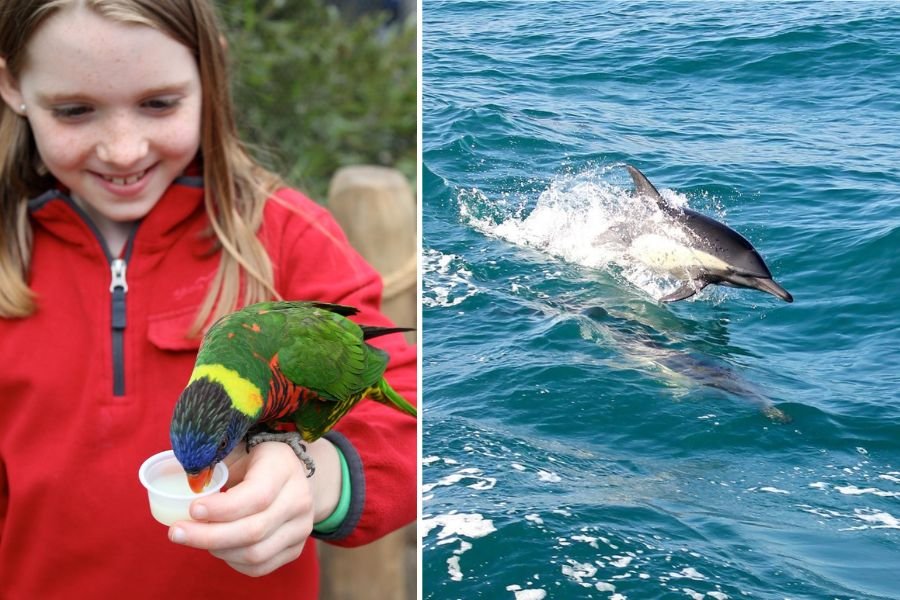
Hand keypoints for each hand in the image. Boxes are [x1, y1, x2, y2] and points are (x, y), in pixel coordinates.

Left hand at [167, 438, 339, 576]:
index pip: (257, 496)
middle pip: (254, 530)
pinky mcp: (296, 548)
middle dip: (209, 536)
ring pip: (256, 553)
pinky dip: (232, 562)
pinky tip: (217, 547)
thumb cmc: (254, 459)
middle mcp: (300, 498)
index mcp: (284, 467)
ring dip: (218, 550)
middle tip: (177, 533)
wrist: (291, 474)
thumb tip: (185, 486)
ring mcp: (302, 526)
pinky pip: (260, 567)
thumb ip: (213, 466)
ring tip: (195, 537)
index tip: (192, 509)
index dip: (223, 508)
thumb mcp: (236, 450)